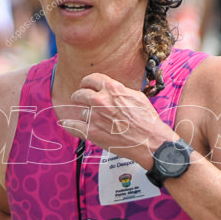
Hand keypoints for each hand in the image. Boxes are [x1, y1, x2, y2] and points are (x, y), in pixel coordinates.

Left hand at [59, 73, 174, 168]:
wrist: (150, 141)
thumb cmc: (147, 120)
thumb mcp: (137, 97)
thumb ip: (120, 91)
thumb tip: (111, 90)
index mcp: (113, 88)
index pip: (90, 79)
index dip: (87, 83)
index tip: (85, 86)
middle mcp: (101, 100)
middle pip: (80, 93)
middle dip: (79, 96)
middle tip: (80, 100)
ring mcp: (95, 116)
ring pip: (81, 112)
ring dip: (86, 115)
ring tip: (94, 121)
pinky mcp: (91, 132)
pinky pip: (72, 125)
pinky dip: (71, 125)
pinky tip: (70, 124)